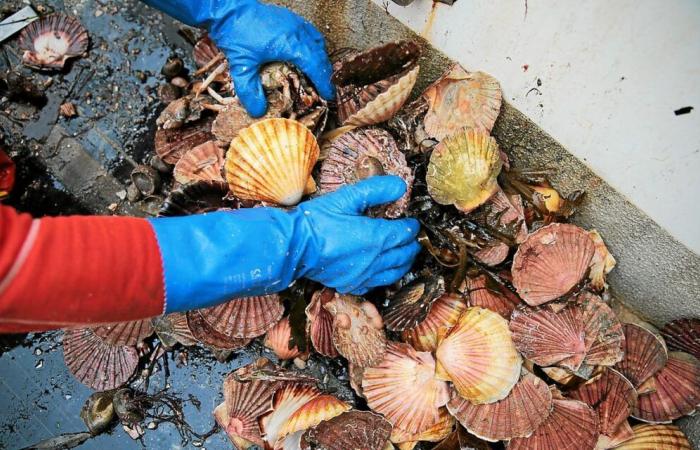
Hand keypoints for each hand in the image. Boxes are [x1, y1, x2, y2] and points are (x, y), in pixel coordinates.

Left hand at [141, 0, 333, 116]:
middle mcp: (297, 32)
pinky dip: (312, 46)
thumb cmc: (235, 33)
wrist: (225, 8)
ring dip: (319, 58)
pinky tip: (305, 54)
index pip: (316, 66)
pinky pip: (309, 33)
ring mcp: (294, 22)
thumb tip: (258, 111)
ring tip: (317, 73)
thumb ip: (250, 91)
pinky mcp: (288, 18)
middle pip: (320, 54)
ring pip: (317, 42)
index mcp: (291, 44)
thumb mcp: (241, 66)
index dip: (324, 82)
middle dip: (324, 72)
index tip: (329, 95)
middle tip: (324, 88)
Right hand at [296, 176, 420, 293]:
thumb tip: (400, 186)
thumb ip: (375, 189)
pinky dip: (384, 277)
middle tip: (412, 239)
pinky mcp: (350, 285)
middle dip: (411, 246)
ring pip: (394, 273)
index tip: (411, 222)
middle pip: (403, 255)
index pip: (404, 233)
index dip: (411, 226)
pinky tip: (381, 271)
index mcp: (376, 237)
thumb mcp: (346, 198)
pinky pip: (376, 284)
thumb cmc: (316, 221)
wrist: (293, 246)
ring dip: (403, 263)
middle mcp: (374, 260)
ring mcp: (363, 276)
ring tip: (405, 256)